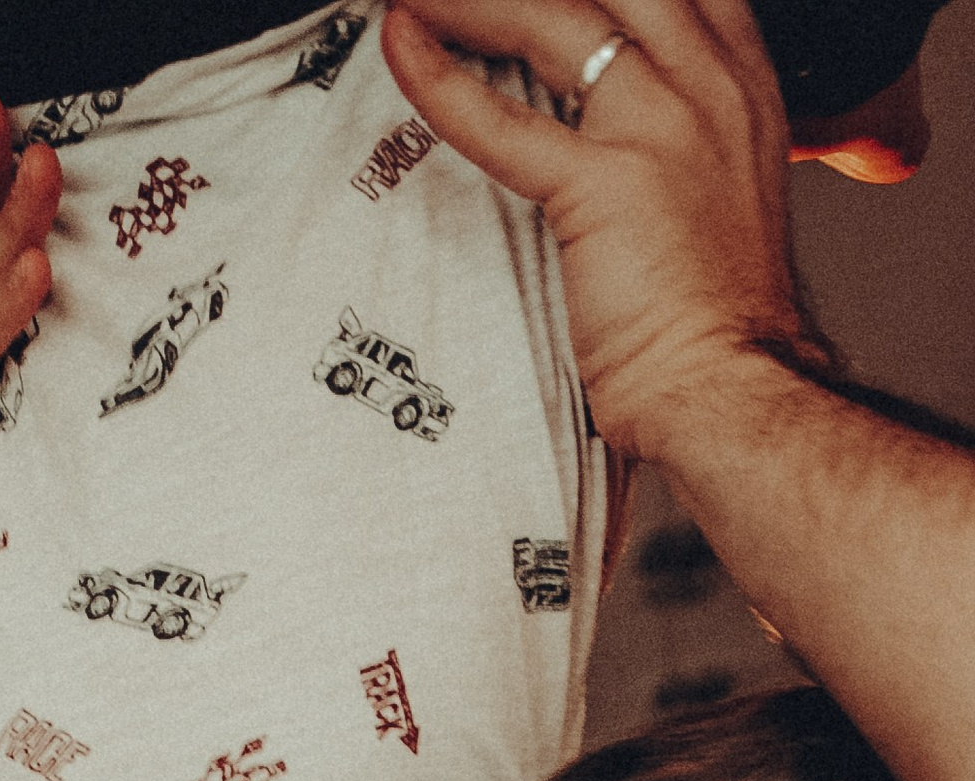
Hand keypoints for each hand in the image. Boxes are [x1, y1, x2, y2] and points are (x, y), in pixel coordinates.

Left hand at [382, 0, 818, 464]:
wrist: (735, 382)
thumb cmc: (720, 313)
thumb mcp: (723, 187)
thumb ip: (681, 133)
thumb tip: (623, 122)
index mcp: (738, 81)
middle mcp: (707, 84)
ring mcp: (659, 127)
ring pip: (554, 19)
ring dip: (473, 0)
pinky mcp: (603, 187)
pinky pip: (505, 122)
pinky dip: (441, 80)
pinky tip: (402, 43)